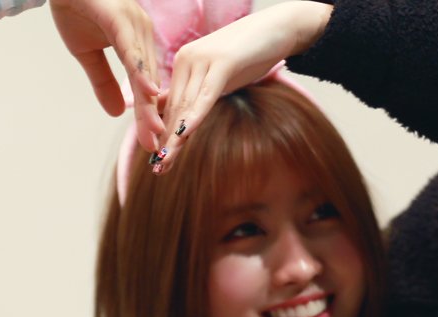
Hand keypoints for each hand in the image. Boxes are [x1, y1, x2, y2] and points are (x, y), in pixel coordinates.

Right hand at [50, 0, 163, 151]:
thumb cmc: (74, 7)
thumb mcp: (86, 53)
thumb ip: (103, 81)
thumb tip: (116, 113)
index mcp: (136, 43)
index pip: (143, 86)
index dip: (146, 115)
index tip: (152, 142)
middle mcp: (141, 34)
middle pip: (148, 83)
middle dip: (152, 116)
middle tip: (157, 147)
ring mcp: (133, 25)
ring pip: (143, 71)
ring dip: (149, 101)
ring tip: (155, 130)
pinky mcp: (119, 17)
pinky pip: (132, 49)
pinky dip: (140, 71)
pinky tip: (149, 92)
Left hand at [155, 1, 330, 170]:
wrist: (280, 27)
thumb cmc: (252, 55)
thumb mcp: (221, 78)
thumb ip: (203, 94)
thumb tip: (189, 119)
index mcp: (184, 63)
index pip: (171, 104)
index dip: (164, 134)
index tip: (158, 159)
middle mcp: (187, 58)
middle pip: (174, 108)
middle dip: (166, 140)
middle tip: (158, 168)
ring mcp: (202, 58)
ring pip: (186, 105)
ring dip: (175, 136)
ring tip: (166, 161)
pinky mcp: (222, 61)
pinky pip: (207, 95)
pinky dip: (195, 116)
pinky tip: (185, 135)